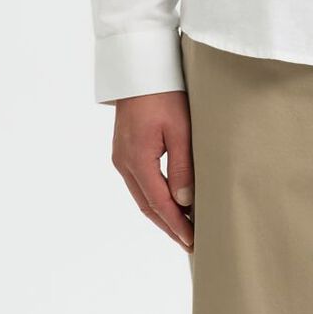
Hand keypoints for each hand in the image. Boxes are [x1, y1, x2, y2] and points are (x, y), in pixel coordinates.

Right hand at [110, 88, 193, 250]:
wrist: (140, 70)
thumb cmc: (164, 94)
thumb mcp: (180, 129)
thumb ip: (182, 167)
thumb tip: (184, 201)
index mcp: (137, 158)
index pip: (159, 203)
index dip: (176, 225)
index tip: (191, 241)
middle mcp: (124, 162)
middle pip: (147, 205)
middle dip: (169, 226)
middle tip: (190, 244)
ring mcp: (121, 157)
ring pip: (142, 197)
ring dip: (162, 214)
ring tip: (182, 230)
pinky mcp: (124, 151)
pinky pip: (139, 184)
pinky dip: (154, 199)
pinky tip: (169, 204)